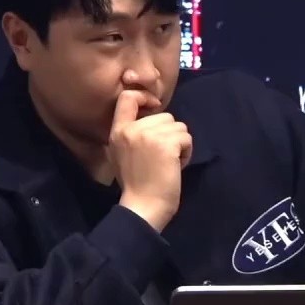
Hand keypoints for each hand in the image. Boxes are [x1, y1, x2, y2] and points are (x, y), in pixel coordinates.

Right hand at [107, 91, 192, 231]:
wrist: (142, 207)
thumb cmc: (136, 185)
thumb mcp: (121, 154)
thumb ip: (132, 134)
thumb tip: (152, 119)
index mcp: (118, 132)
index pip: (127, 98)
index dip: (145, 97)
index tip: (154, 107)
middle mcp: (131, 130)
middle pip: (164, 116)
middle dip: (169, 134)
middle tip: (162, 157)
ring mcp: (148, 135)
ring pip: (178, 127)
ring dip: (179, 144)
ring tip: (168, 163)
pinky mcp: (166, 144)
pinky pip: (187, 138)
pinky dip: (187, 153)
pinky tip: (176, 167)